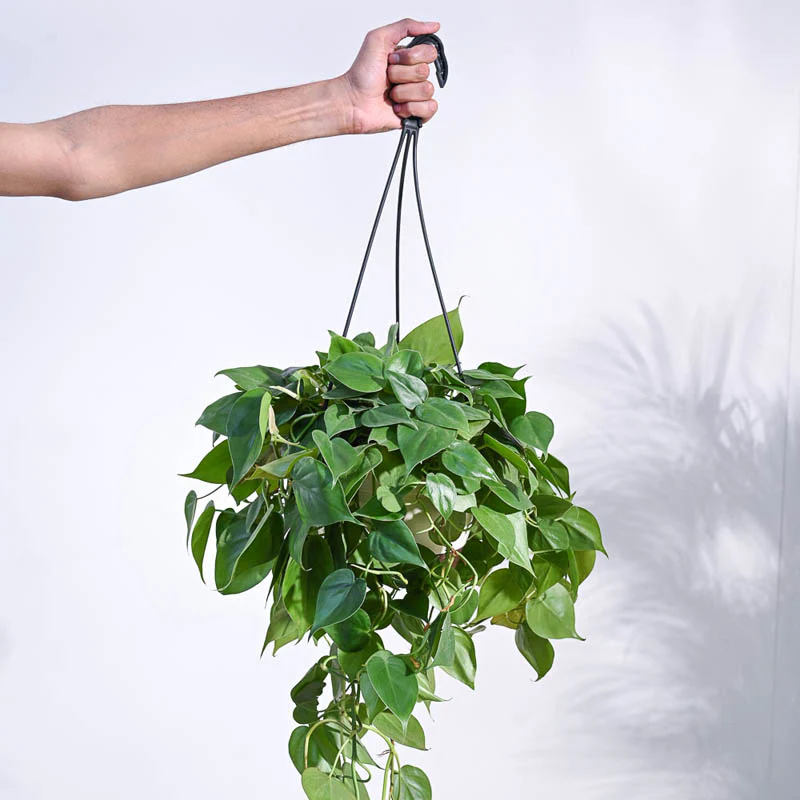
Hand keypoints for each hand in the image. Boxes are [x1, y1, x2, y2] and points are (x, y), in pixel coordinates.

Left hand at [337, 18, 441, 133]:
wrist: (353, 102)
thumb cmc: (362, 74)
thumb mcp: (379, 38)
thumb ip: (406, 26)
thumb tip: (433, 26)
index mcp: (409, 58)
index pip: (429, 52)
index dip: (409, 57)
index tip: (391, 60)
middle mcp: (414, 76)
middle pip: (425, 72)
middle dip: (402, 75)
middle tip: (388, 78)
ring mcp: (415, 96)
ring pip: (426, 90)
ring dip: (403, 93)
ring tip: (390, 95)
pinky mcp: (416, 114)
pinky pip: (430, 108)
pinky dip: (411, 108)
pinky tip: (397, 108)